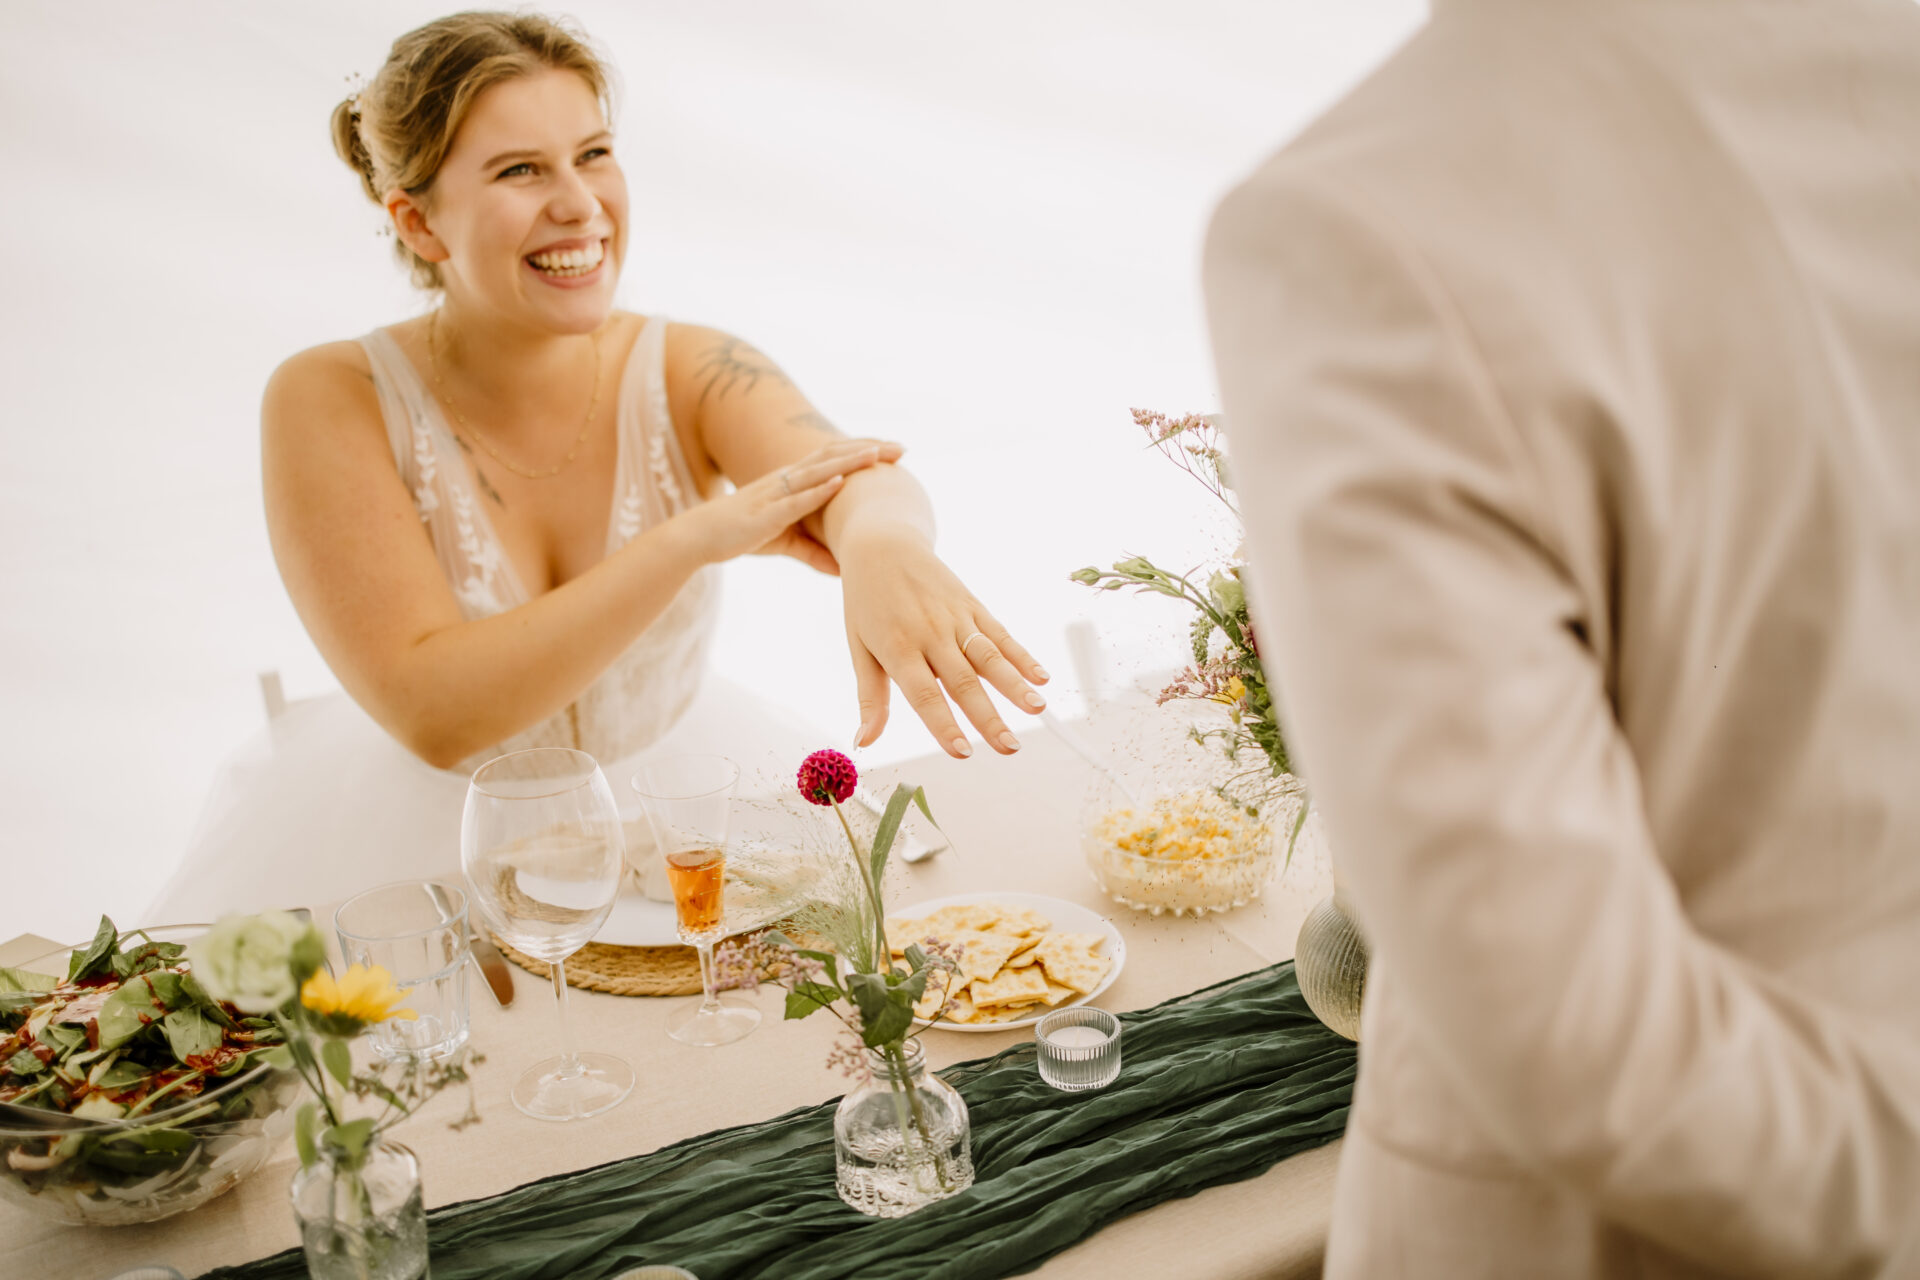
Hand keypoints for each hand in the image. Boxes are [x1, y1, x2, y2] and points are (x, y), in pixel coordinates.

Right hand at [671, 439, 901, 568]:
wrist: (700, 537)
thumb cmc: (741, 535)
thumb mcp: (785, 543)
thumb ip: (814, 553)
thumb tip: (843, 570)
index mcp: (794, 481)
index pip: (835, 458)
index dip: (864, 451)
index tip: (894, 450)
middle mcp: (788, 479)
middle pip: (834, 456)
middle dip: (869, 450)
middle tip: (902, 448)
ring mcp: (776, 493)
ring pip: (818, 470)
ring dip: (849, 461)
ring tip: (877, 455)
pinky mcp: (765, 513)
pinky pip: (795, 499)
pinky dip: (817, 490)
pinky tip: (838, 482)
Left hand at [837, 530, 1049, 757]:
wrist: (882, 544)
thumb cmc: (867, 602)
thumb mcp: (859, 648)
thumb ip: (870, 698)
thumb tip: (862, 742)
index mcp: (898, 648)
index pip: (924, 694)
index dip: (944, 724)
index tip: (963, 752)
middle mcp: (930, 633)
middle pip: (964, 681)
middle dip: (988, 718)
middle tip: (1009, 747)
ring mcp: (955, 618)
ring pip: (989, 657)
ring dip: (1015, 685)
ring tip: (1037, 709)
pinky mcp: (972, 605)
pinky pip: (1000, 633)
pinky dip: (1022, 655)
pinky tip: (1042, 676)